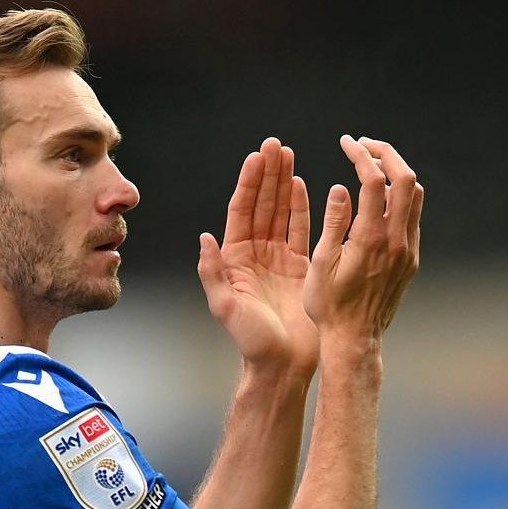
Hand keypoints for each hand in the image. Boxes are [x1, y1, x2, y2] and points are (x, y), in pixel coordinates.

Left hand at [198, 137, 320, 374]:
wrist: (282, 364)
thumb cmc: (251, 340)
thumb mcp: (225, 306)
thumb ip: (213, 272)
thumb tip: (205, 237)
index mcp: (234, 259)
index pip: (242, 211)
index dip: (249, 183)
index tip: (257, 157)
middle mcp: (255, 254)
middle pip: (262, 204)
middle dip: (268, 174)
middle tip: (275, 144)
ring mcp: (278, 259)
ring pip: (281, 212)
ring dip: (284, 183)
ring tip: (288, 154)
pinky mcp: (301, 267)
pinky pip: (302, 231)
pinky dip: (302, 207)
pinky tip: (303, 184)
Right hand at [303, 135, 422, 350]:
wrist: (355, 339)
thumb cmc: (329, 306)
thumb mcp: (321, 264)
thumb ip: (334, 222)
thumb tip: (343, 187)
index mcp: (370, 239)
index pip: (373, 181)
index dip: (360, 155)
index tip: (346, 142)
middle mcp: (396, 241)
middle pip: (405, 179)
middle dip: (386, 153)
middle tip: (363, 144)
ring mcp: (408, 250)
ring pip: (415, 196)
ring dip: (396, 173)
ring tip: (371, 165)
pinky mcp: (411, 259)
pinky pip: (413, 216)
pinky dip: (399, 196)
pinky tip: (379, 197)